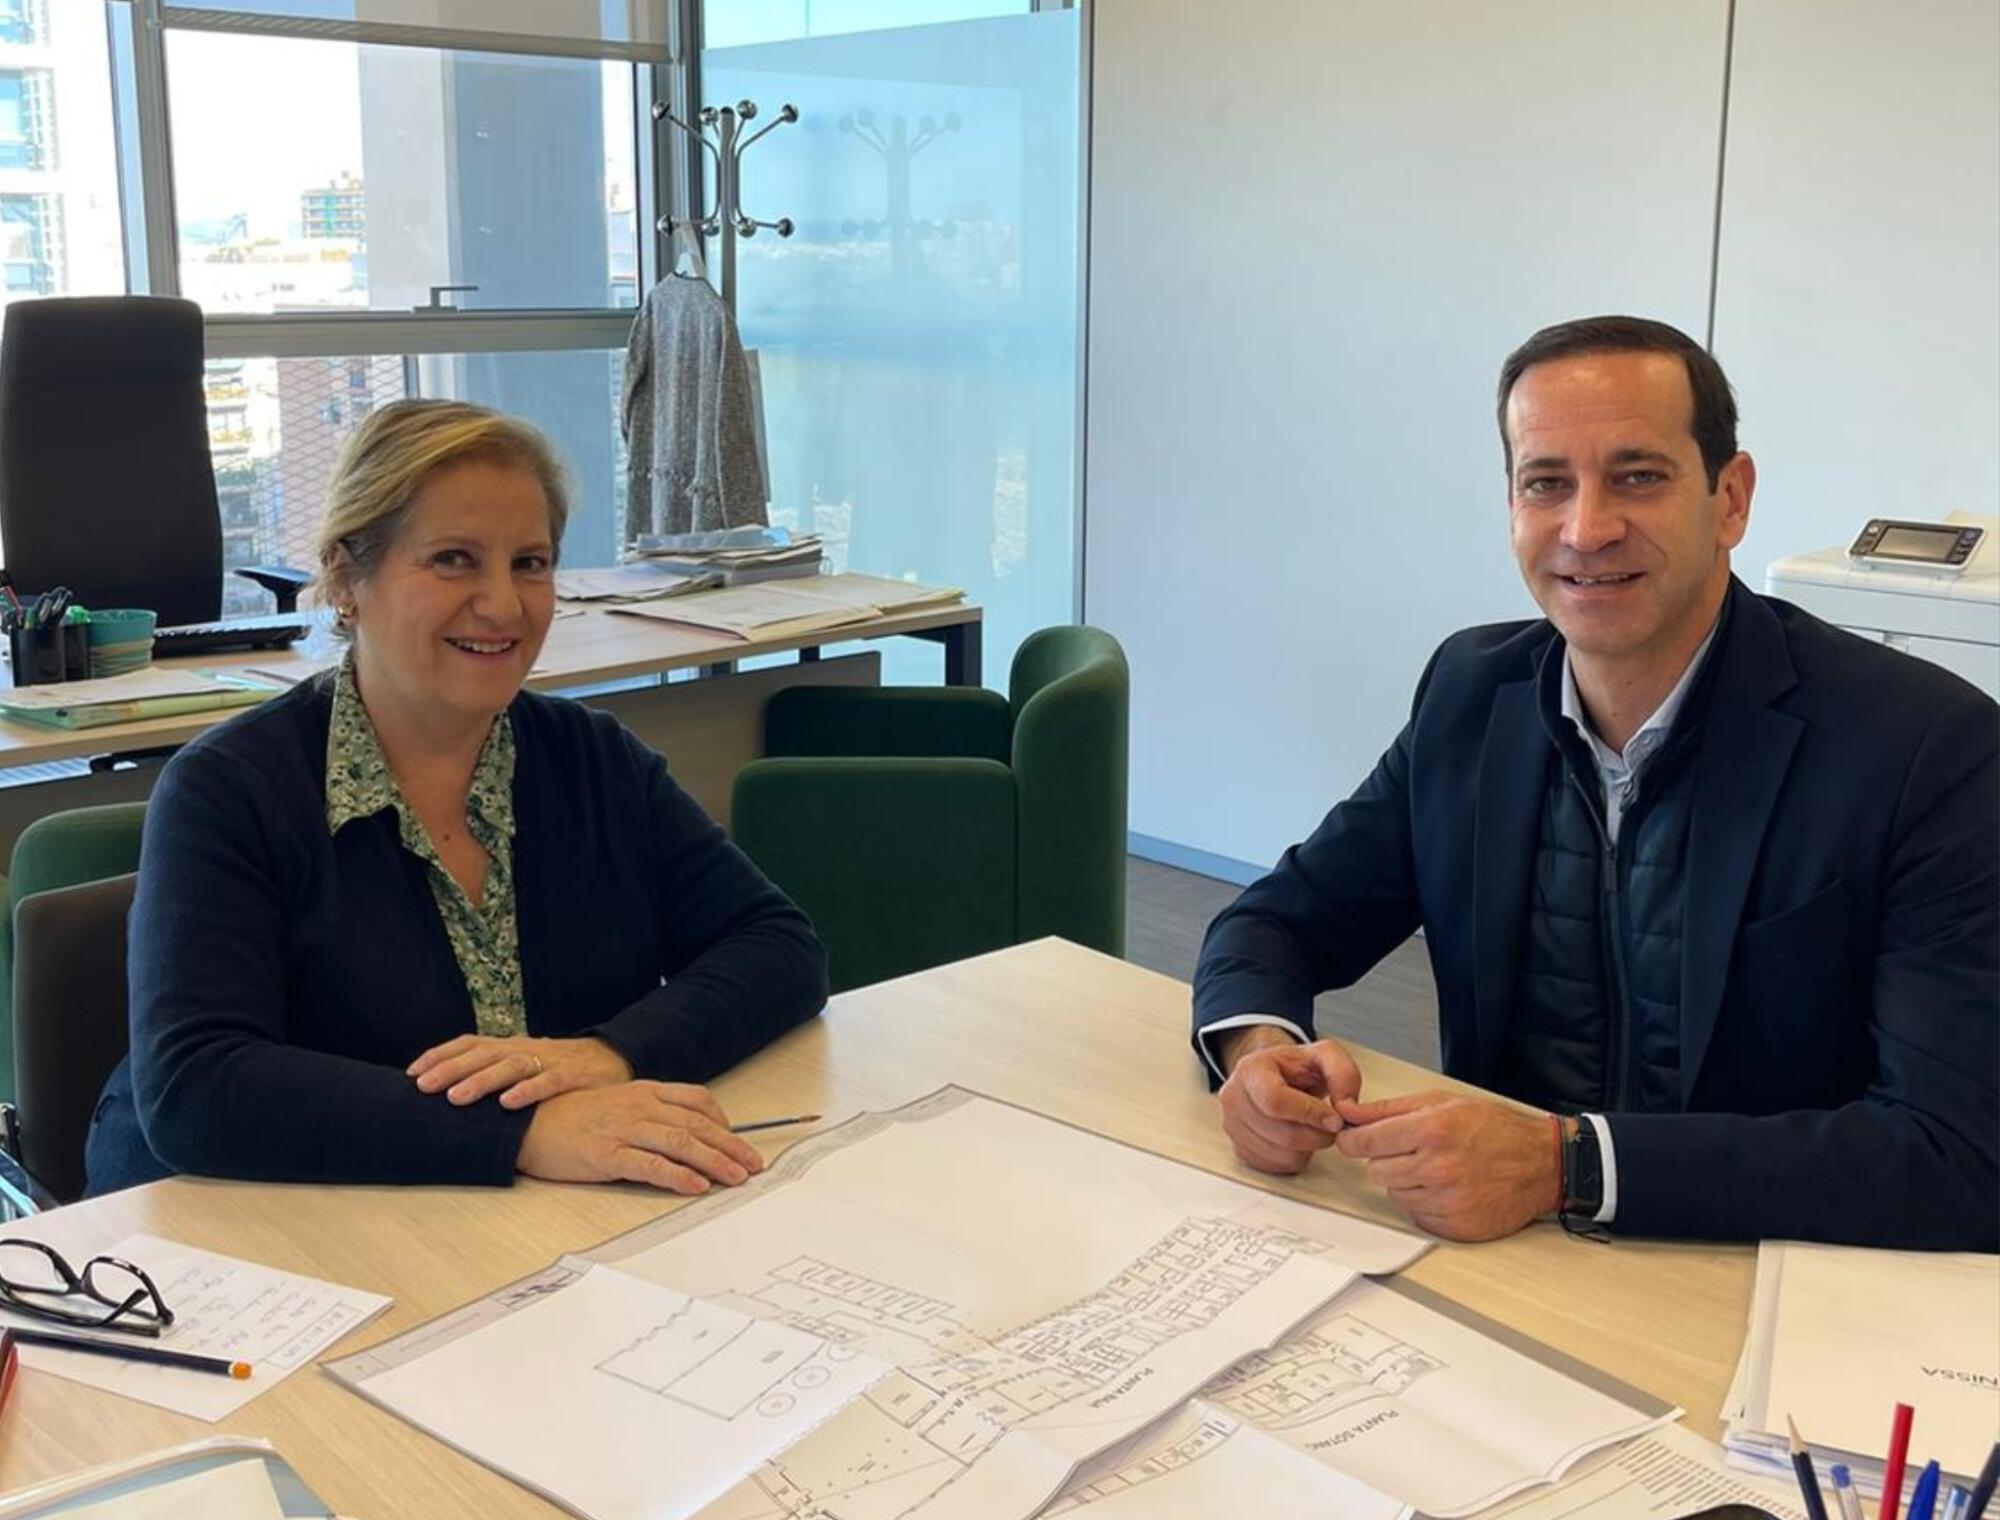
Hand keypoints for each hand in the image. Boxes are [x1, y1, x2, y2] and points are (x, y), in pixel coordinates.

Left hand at [408, 1034, 632, 1108]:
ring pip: (510, 1065)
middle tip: (423, 1086)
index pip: (469, 1044)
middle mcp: (524, 1049)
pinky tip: (509, 1102)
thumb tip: (447, 1094)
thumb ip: (493, 1075)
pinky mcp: (572, 1076)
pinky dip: (528, 1091)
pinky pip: (548, 1082)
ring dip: (482, 1081)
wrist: (613, 1060)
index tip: (412, 1074)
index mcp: (510, 1046)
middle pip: (483, 1054)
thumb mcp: (524, 1066)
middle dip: (451, 1069)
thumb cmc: (560, 1069)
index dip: (440, 1056)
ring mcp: (549, 1060)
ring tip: (456, 1097)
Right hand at [517, 1082, 765, 1193]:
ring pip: (681, 1142)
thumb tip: (683, 1135)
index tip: (738, 1141)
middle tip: (753, 1165)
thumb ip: (648, 1113)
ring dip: (714, 1161)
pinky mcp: (607, 1154)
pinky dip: (677, 1175)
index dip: (723, 1121)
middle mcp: (639, 1106)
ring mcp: (624, 1128)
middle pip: (696, 1123)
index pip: (696, 1100)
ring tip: (736, 1178)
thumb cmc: (571, 1117)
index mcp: (644, 1091)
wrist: (526, 1123)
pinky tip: (696, 1186)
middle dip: (730, 1145)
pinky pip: (651, 1165)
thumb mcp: (616, 1105)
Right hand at [1217, 1033, 1362, 1175]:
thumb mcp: (1324, 1055)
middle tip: (1332, 1126)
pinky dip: (1296, 1157)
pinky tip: (1299, 1138)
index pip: (1275, 1100)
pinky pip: (1277, 1166)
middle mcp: (1233, 1098)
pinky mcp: (1240, 1150)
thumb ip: (1343, 1073)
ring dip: (1309, 1147)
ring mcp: (1233, 1126)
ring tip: (1313, 1128)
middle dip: (1318, 1134)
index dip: (1310, 1114)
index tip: (1334, 1119)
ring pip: (1282, 1154)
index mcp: (1251, 1070)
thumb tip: (1345, 1108)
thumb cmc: (1295, 1068)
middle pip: (1283, 1133)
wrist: (1274, 1076)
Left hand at [1334, 1091, 1560, 1240]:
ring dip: (1407, 1182)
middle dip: (1386, 1159)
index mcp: (1431, 1130)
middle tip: (1412, 1151)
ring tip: (1436, 1168)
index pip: (1364, 1142)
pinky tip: (1447, 1189)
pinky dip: (1425, 1204)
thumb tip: (1349, 1111)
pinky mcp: (1454, 1227)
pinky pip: (1416, 1216)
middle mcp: (1436, 1168)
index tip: (1352, 1140)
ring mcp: (1446, 1201)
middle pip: (1376, 1171)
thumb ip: (1389, 1109)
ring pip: (1395, 1194)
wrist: (1541, 1164)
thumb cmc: (1495, 1129)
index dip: (1353, 1140)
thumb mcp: (1442, 1102)